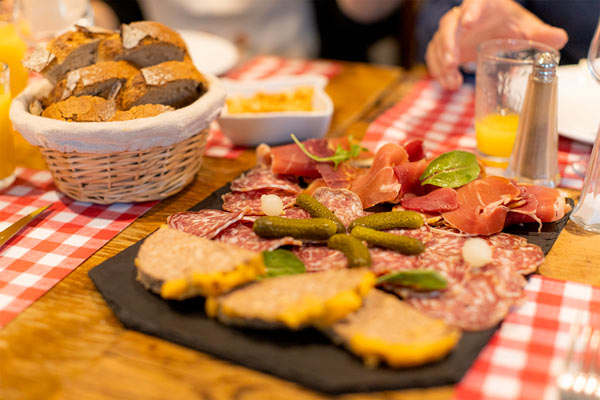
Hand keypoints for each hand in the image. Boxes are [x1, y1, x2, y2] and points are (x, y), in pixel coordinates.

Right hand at [425, 0, 567, 89]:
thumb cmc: (508, 24)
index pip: (473, 3)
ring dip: (441, 63)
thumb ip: (541, 34)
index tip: (468, 24)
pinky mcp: (443, 47)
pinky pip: (434, 58)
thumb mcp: (525, 28)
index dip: (470, 12)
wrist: (494, 30)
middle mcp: (462, 17)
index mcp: (484, 5)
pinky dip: (439, 72)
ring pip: (437, 43)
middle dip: (447, 44)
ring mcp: (451, 33)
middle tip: (452, 61)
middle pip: (448, 25)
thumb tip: (559, 39)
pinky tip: (449, 84)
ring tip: (451, 81)